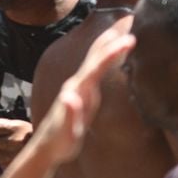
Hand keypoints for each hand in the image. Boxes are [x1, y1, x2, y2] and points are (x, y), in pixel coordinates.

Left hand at [0, 117, 32, 166]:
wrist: (50, 149)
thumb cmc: (31, 135)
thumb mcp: (19, 124)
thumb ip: (3, 124)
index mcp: (15, 127)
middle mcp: (14, 141)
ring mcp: (14, 154)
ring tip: (3, 148)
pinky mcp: (15, 165)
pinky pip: (2, 163)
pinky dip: (3, 160)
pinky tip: (9, 156)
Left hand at [34, 27, 134, 164]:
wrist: (46, 147)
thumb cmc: (59, 142)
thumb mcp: (67, 133)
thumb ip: (70, 115)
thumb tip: (71, 96)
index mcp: (76, 91)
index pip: (96, 68)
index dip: (111, 53)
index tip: (127, 41)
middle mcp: (76, 84)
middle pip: (94, 58)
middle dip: (110, 44)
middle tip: (130, 30)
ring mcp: (79, 87)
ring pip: (94, 61)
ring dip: (106, 46)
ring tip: (120, 33)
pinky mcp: (82, 92)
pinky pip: (95, 69)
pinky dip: (104, 58)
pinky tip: (111, 56)